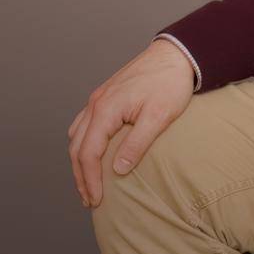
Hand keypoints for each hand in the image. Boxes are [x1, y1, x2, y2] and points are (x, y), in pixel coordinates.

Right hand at [68, 39, 195, 207]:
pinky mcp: (106, 96)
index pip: (88, 153)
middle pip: (76, 147)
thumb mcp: (158, 116)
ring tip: (88, 182)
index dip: (89, 180)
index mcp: (105, 109)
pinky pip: (84, 124)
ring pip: (76, 136)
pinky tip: (94, 153)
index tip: (96, 200)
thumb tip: (117, 170)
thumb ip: (137, 143)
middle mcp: (95, 104)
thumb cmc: (170, 82)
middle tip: (89, 199)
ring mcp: (98, 98)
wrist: (177, 53)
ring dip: (79, 161)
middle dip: (80, 176)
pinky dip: (84, 144)